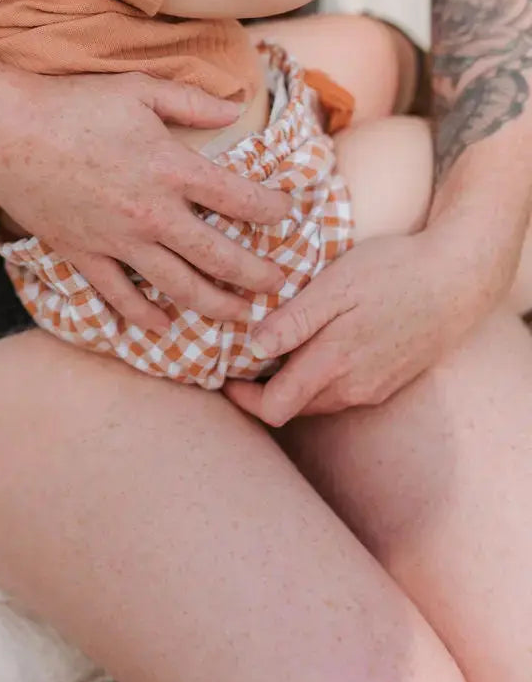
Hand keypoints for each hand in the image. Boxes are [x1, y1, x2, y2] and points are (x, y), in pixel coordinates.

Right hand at [0, 71, 292, 332]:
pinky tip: (163, 326)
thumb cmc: (73, 104)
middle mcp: (152, 214)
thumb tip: (237, 107)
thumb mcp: (140, 89)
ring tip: (240, 316)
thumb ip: (193, 101)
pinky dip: (145, 317)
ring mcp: (118, 242)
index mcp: (171, 169)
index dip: (274, 209)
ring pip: (179, 288)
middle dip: (257, 275)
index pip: (240, 199)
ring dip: (216, 306)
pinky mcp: (85, 256)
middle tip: (279, 285)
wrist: (6, 133)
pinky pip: (120, 298)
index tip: (291, 213)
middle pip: (219, 258)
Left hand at [224, 225, 499, 426]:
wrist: (456, 280)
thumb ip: (294, 321)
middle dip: (262, 387)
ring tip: (276, 342)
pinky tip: (317, 340)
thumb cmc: (392, 272)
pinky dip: (320, 374)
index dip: (242, 397)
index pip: (273, 409)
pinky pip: (342, 390)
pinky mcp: (388, 380)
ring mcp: (373, 387)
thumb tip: (253, 349)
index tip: (224, 370)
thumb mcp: (336, 285)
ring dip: (292, 380)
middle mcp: (352, 388)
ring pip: (317, 399)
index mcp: (332, 364)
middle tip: (242, 352)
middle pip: (292, 407)